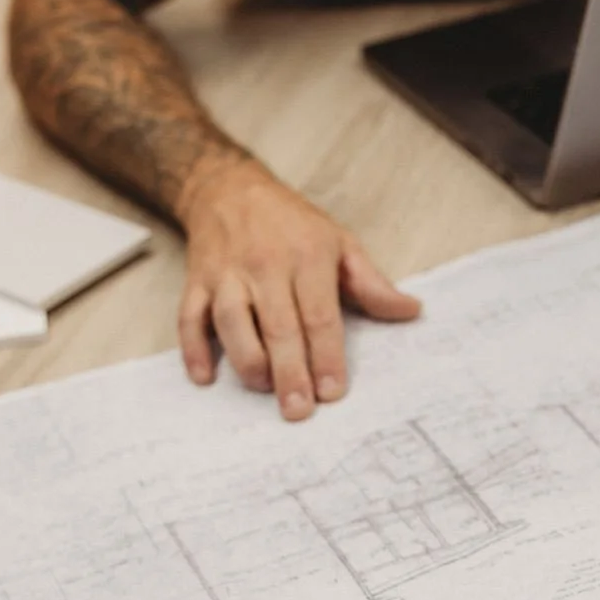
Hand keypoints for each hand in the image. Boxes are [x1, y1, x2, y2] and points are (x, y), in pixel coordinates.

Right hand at [177, 157, 420, 419]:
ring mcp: (227, 275)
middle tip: (298, 410)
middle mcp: (265, 266)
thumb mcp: (338, 242)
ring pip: (232, 323)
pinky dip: (194, 349)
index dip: (327, 356)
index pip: (319, 315)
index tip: (333, 391)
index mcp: (306, 257)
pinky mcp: (197, 283)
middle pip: (278, 326)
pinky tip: (205, 378)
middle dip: (289, 372)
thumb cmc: (289, 223)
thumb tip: (409, 311)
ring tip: (264, 389)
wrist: (227, 188)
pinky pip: (189, 318)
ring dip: (247, 361)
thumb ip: (371, 283)